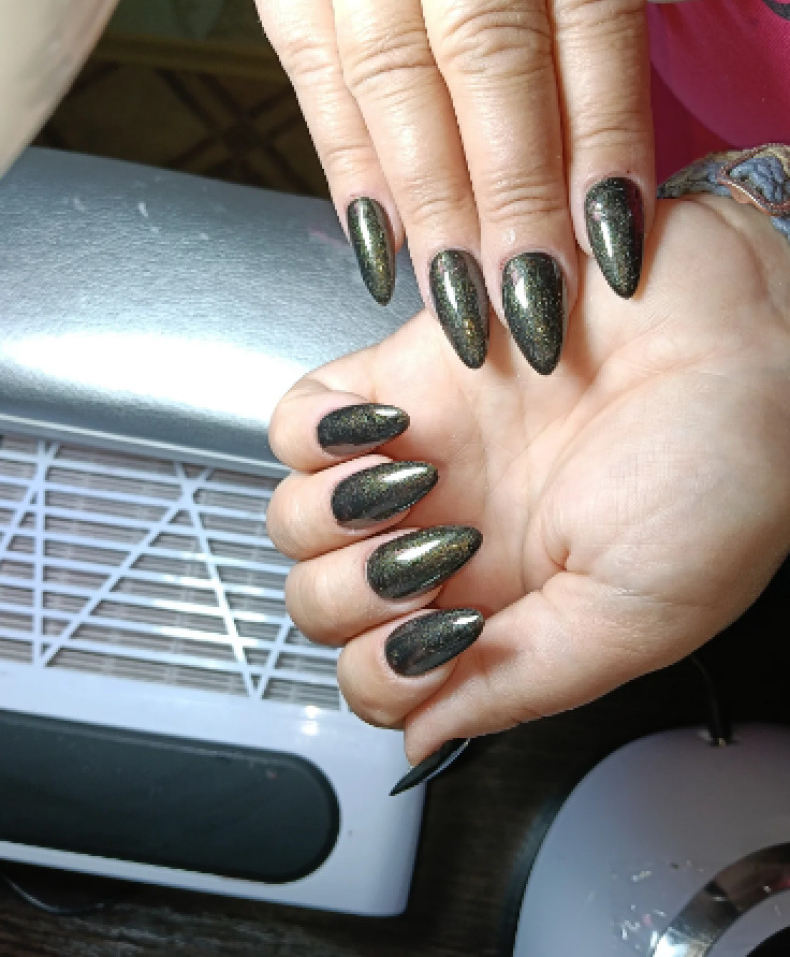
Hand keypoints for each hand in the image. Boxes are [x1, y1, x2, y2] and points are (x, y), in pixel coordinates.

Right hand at [231, 0, 751, 371]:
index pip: (585, 7)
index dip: (600, 133)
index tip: (611, 241)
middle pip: (483, 57)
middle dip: (507, 193)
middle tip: (527, 304)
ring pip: (388, 74)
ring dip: (426, 202)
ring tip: (457, 298)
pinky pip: (305, 61)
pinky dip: (343, 159)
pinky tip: (377, 240)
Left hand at [266, 194, 789, 764]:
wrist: (751, 341)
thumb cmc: (723, 476)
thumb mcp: (631, 619)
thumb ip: (518, 682)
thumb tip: (422, 734)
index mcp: (500, 608)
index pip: (378, 672)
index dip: (385, 668)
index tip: (450, 632)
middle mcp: (451, 537)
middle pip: (320, 598)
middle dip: (355, 592)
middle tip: (440, 555)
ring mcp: (422, 460)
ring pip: (297, 515)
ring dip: (331, 518)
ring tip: (419, 487)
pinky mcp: (409, 376)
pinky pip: (302, 416)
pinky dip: (313, 434)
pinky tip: (380, 433)